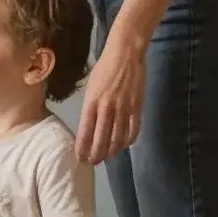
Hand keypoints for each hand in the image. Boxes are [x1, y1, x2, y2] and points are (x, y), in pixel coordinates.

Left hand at [77, 27, 145, 162]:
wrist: (125, 54)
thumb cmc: (104, 69)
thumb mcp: (90, 88)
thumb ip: (90, 108)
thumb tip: (89, 127)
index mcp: (91, 103)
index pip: (85, 133)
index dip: (83, 149)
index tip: (80, 158)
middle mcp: (106, 109)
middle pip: (101, 141)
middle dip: (96, 155)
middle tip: (94, 162)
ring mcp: (123, 109)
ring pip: (117, 139)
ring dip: (112, 152)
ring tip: (107, 156)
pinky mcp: (137, 108)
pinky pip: (133, 131)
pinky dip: (128, 142)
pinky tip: (123, 145)